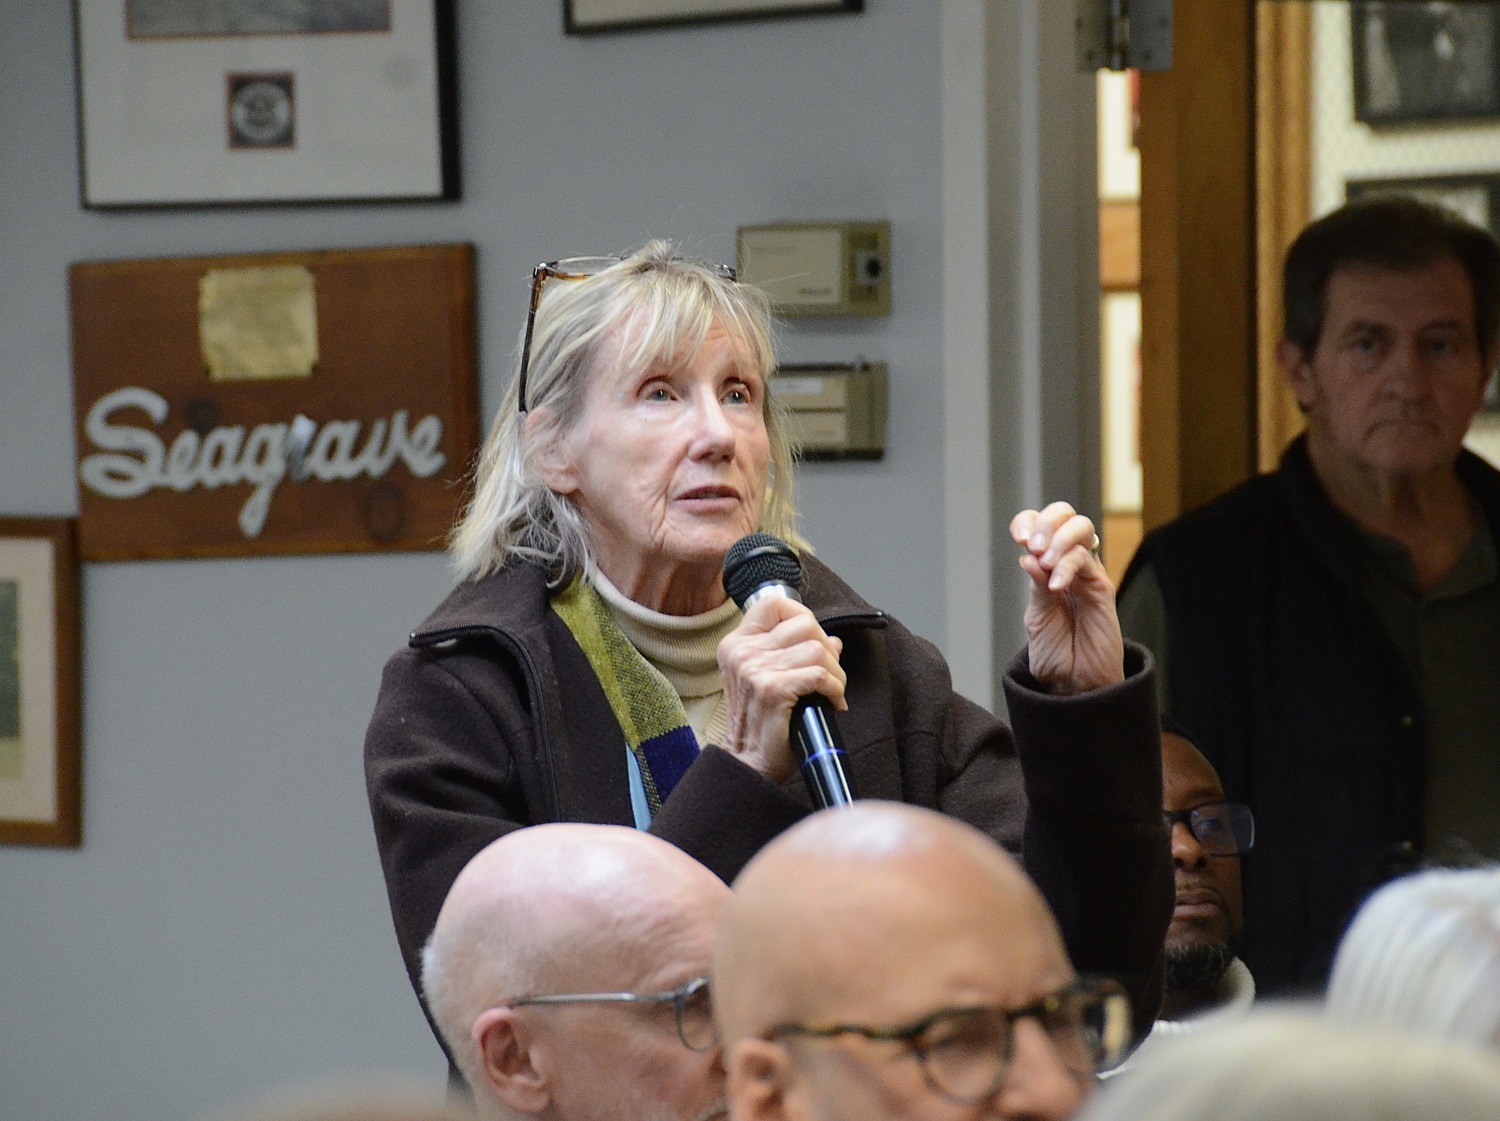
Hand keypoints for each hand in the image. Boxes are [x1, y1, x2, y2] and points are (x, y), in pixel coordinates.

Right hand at [717, 593, 846, 783]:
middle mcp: (742, 652)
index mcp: (736, 645)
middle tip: (828, 675)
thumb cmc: (762, 724)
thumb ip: (795, 654)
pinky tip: (833, 702)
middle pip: (804, 623)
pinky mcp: (773, 689)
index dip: (801, 614)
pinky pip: (820, 675)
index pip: (773, 604)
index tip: (814, 638)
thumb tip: (833, 641)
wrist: (749, 763)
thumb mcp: (769, 680)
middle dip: (827, 649)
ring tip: (832, 692)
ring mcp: (756, 670)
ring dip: (835, 673)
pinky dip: (835, 689)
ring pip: (818, 648)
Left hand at [1010, 503, 1123, 694]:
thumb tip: (1028, 557)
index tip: (1017, 536)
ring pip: (1081, 529)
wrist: (1076, 684)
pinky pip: (1087, 560)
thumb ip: (1036, 587)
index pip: (1040, 526)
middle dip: (1045, 522)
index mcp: (1047, 568)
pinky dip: (1067, 567)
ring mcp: (1087, 574)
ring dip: (1058, 540)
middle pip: (1065, 515)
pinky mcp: (1103, 587)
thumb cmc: (1056, 653)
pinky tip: (1055, 586)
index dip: (1028, 521)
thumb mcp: (1036, 617)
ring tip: (1044, 565)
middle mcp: (1069, 565)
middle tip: (1031, 545)